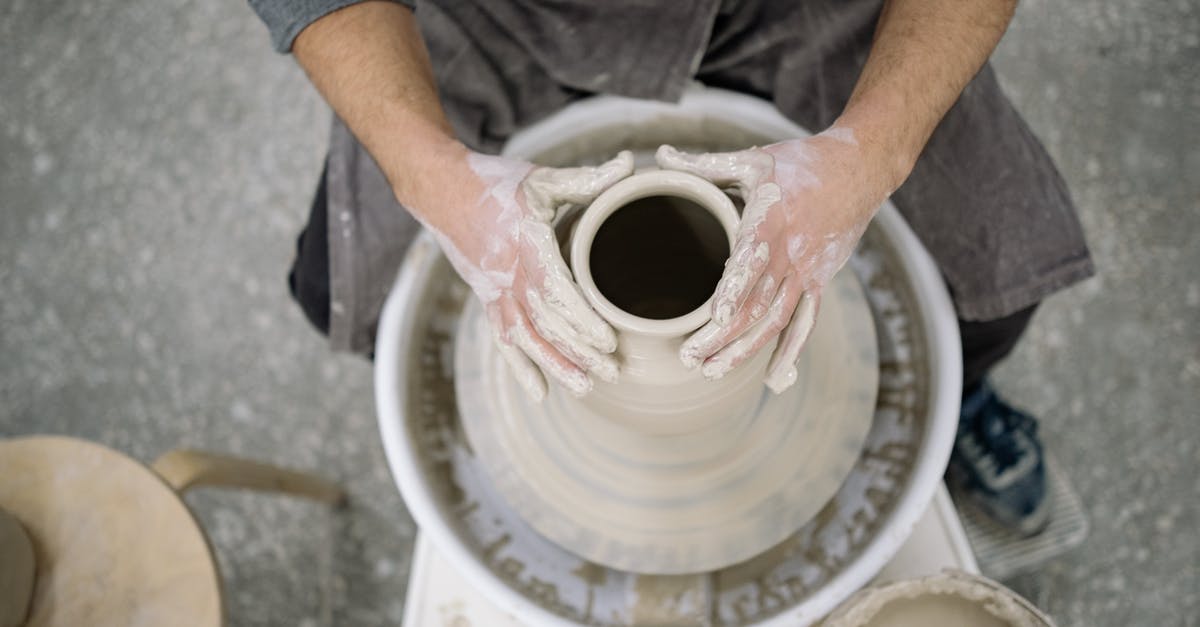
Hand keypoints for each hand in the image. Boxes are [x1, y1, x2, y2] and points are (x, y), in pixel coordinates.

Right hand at [413, 149, 634, 400]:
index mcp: (525, 246)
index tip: (609, 342)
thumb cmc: (497, 183)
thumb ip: (587, 178)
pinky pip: (505, 339)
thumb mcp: (542, 178)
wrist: (441, 191)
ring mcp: (495, 292)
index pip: (556, 291)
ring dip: (555, 366)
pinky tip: (541, 393)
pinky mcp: (487, 300)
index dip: (582, 319)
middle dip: (579, 352)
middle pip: (546, 323)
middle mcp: (508, 276)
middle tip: (614, 373)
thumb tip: (630, 164)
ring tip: (586, 389)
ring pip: (526, 338)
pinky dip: (522, 367)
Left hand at [656, 127, 892, 392]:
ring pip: (776, 321)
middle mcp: (790, 255)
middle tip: (690, 358)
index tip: (716, 318)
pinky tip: (773, 379)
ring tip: (713, 372)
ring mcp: (807, 273)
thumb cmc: (799, 164)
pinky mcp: (819, 283)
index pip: (750, 263)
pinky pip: (804, 323)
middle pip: (756, 304)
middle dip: (724, 337)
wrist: (859, 170)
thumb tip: (659, 156)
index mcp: (770, 223)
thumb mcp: (752, 160)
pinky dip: (790, 352)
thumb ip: (704, 164)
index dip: (734, 292)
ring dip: (746, 351)